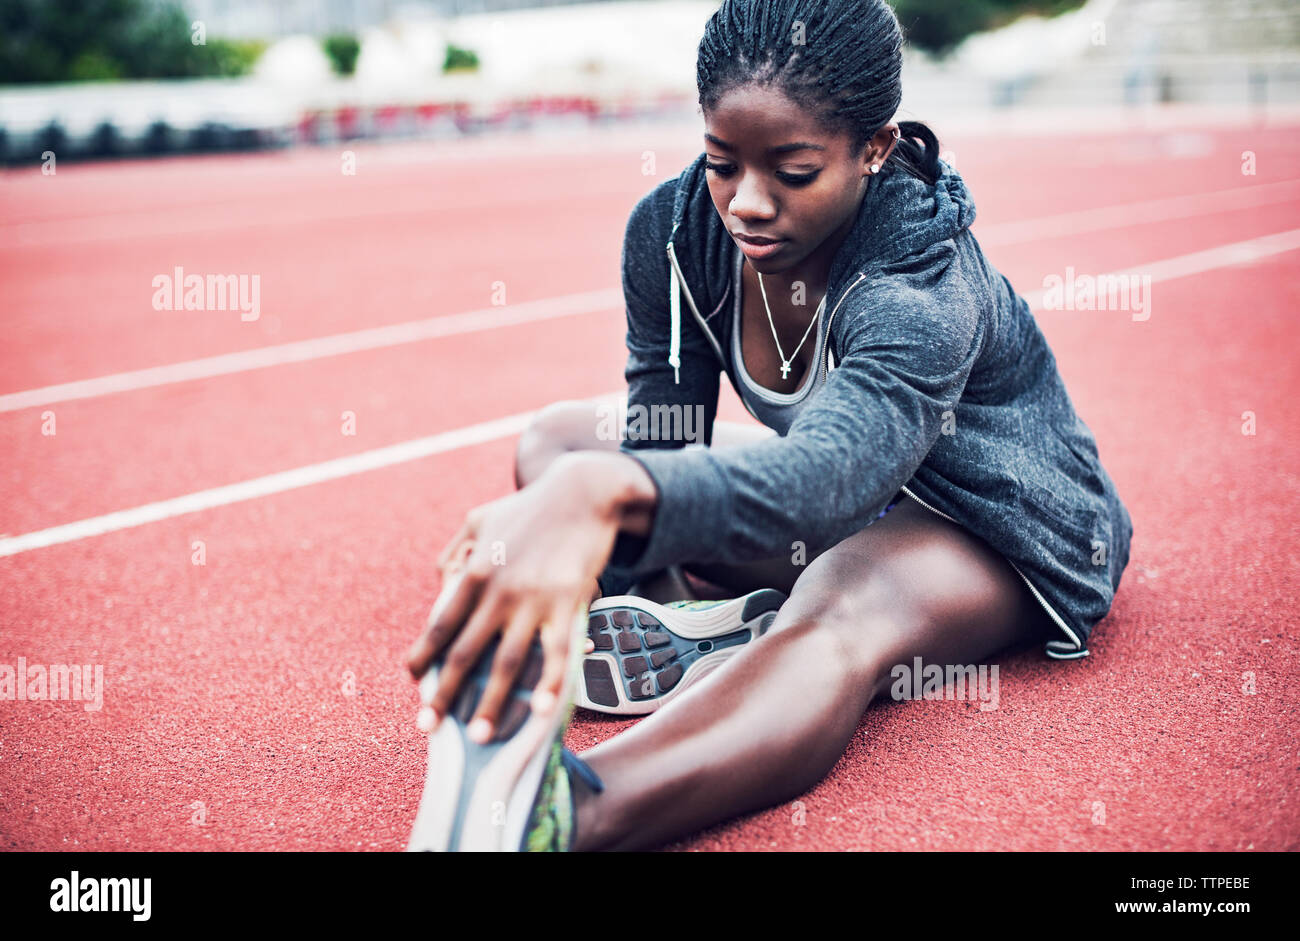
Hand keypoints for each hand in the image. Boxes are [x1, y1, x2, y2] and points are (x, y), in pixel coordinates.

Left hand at [405, 457, 621, 742]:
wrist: (583, 492)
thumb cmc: (531, 507)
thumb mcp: (480, 518)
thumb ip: (455, 550)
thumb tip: (441, 580)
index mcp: (473, 571)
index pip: (441, 624)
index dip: (425, 655)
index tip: (414, 681)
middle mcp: (498, 591)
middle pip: (465, 652)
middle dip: (445, 694)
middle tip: (429, 727)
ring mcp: (533, 600)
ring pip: (507, 662)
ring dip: (491, 702)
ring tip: (481, 735)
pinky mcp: (568, 603)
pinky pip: (556, 652)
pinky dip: (548, 684)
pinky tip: (540, 711)